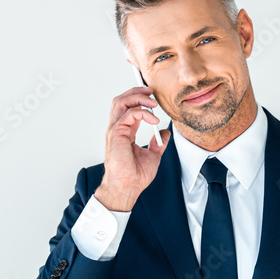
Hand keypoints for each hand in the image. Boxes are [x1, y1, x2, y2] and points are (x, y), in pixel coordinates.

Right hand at [95, 85, 170, 210]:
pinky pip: (128, 114)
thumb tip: (164, 133)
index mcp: (125, 132)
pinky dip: (142, 113)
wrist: (128, 187)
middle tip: (151, 92)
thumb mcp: (153, 155)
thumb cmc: (136, 175)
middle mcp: (117, 128)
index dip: (139, 98)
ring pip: (121, 102)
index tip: (153, 97)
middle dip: (136, 91)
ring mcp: (115, 130)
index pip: (128, 107)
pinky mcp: (116, 134)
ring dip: (138, 97)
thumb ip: (157, 142)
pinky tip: (153, 119)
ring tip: (152, 102)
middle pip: (121, 100)